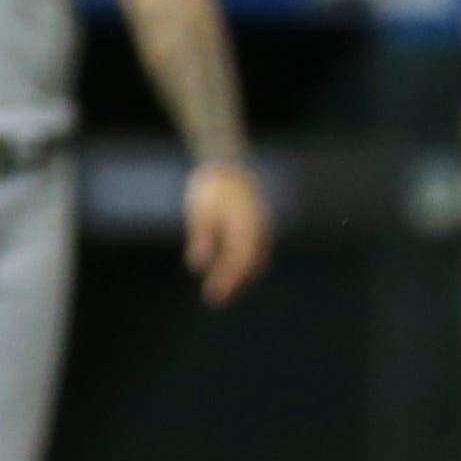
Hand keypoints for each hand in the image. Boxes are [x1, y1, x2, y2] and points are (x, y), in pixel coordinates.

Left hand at [183, 162, 272, 306]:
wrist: (227, 161)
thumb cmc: (211, 186)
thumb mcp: (200, 211)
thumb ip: (201, 238)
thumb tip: (197, 266)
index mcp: (244, 225)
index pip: (237, 261)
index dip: (226, 281)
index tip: (212, 296)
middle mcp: (258, 228)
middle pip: (252, 264)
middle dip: (235, 283)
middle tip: (216, 299)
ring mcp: (262, 226)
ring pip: (258, 258)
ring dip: (244, 276)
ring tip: (225, 288)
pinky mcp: (260, 224)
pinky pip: (258, 249)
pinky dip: (248, 263)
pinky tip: (233, 269)